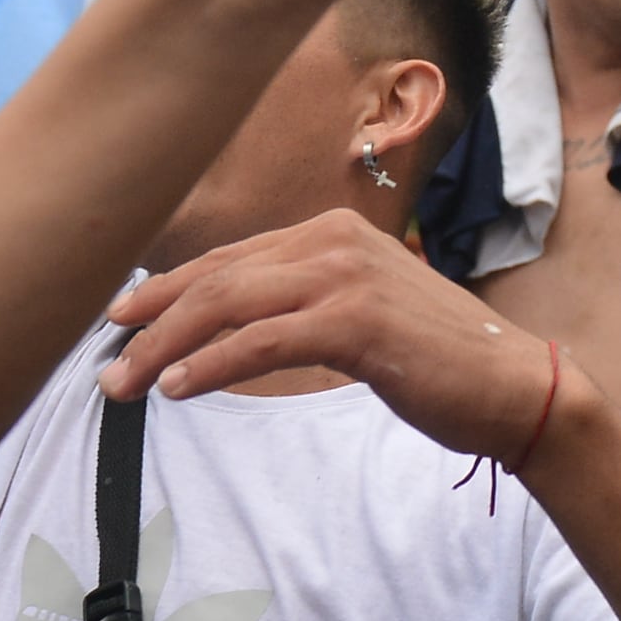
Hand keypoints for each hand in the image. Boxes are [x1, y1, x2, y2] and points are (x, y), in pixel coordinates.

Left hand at [108, 213, 574, 456]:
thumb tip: (235, 328)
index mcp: (333, 232)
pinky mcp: (355, 323)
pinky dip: (210, 365)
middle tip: (106, 359)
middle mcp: (334, 241)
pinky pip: (260, 342)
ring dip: (164, 347)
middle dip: (151, 319)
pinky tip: (178, 388)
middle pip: (216, 277)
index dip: (168, 290)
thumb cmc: (437, 361)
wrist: (513, 388)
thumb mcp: (361, 315)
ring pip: (226, 305)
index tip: (122, 321)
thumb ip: (305, 306)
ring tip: (125, 384)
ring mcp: (345, 277)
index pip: (230, 259)